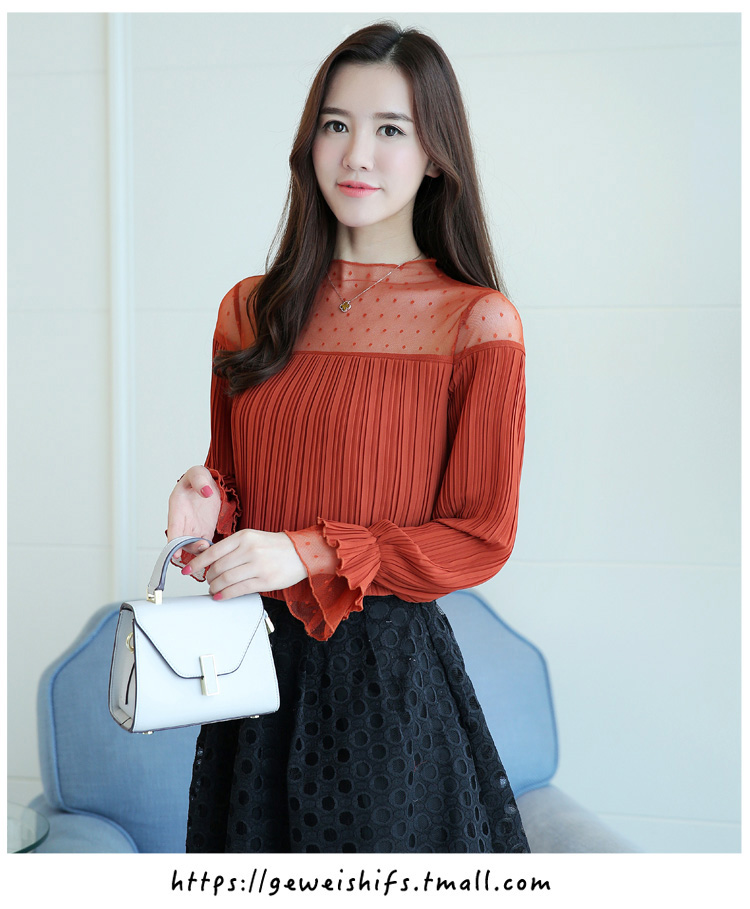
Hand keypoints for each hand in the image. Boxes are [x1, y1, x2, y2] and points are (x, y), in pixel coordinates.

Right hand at [167, 465, 220, 560]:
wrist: (209, 483)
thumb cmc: (199, 478)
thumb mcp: (198, 474)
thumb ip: (200, 481)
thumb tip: (206, 492)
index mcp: (177, 508)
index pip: (173, 528)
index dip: (173, 542)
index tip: (175, 553)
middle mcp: (183, 521)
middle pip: (182, 541)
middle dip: (189, 548)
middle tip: (202, 547)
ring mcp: (194, 528)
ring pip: (193, 545)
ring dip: (199, 550)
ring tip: (209, 547)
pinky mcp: (205, 531)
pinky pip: (204, 544)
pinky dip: (208, 550)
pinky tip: (216, 550)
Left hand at [182, 528, 307, 598]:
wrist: (302, 552)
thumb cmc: (276, 546)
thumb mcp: (252, 538)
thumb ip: (233, 548)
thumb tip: (210, 563)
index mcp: (244, 536)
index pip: (213, 551)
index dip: (197, 563)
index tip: (187, 570)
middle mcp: (250, 549)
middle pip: (218, 568)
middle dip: (208, 578)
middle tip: (208, 581)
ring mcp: (258, 565)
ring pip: (226, 580)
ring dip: (215, 587)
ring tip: (214, 590)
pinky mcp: (265, 580)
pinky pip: (239, 590)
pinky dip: (226, 595)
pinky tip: (221, 596)